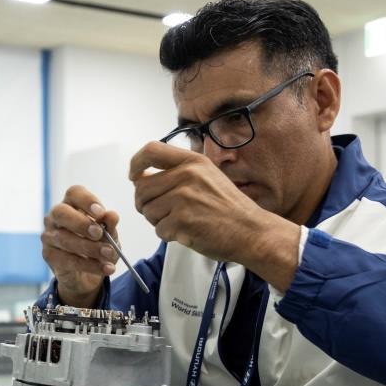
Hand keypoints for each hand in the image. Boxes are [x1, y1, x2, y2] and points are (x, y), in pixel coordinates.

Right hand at [41, 185, 120, 306]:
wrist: (88, 275)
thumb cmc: (97, 246)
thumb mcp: (109, 236)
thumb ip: (110, 225)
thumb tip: (112, 216)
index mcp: (71, 204)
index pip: (74, 193)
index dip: (87, 201)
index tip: (101, 213)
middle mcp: (55, 217)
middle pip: (61, 212)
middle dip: (81, 223)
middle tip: (99, 233)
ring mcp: (49, 236)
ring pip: (65, 239)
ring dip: (89, 247)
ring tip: (108, 254)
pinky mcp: (49, 255)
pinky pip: (67, 259)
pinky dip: (89, 264)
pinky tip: (105, 268)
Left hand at [130, 142, 299, 290]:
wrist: (251, 231)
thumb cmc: (229, 208)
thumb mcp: (208, 176)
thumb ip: (179, 172)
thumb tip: (143, 176)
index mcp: (193, 162)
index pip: (150, 151)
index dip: (136, 164)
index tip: (134, 175)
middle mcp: (187, 176)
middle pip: (141, 187)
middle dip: (144, 203)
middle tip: (160, 211)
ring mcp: (183, 199)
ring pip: (147, 210)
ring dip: (158, 220)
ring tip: (179, 221)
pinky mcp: (182, 221)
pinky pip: (158, 229)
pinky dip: (168, 234)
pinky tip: (186, 232)